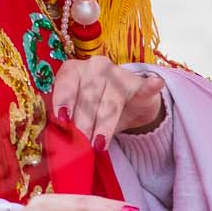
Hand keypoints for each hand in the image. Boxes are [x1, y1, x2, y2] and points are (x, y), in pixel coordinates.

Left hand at [50, 56, 165, 149]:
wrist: (127, 103)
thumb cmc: (93, 108)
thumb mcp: (77, 113)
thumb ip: (67, 121)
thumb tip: (55, 139)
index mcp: (73, 71)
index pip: (66, 84)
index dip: (64, 101)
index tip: (62, 119)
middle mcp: (94, 67)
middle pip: (88, 96)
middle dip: (84, 122)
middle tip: (81, 143)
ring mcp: (118, 73)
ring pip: (110, 99)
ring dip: (105, 123)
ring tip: (100, 144)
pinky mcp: (139, 83)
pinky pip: (145, 85)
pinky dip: (150, 86)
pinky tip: (156, 84)